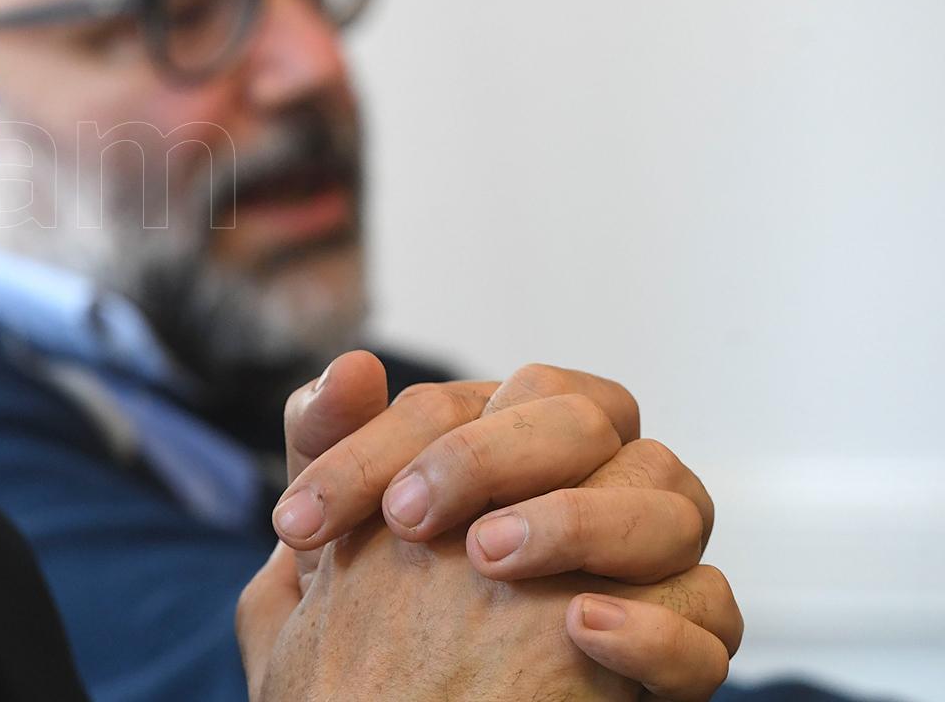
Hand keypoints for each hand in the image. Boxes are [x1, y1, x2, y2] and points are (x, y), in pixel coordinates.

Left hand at [241, 352, 740, 699]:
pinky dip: (656, 623)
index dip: (373, 451)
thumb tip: (353, 366)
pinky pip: (715, 616)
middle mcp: (601, 482)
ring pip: (669, 501)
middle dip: (486, 457)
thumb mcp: (340, 540)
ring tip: (489, 560)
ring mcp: (656, 562)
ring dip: (576, 521)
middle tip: (406, 522)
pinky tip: (581, 627)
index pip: (463, 404)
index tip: (297, 521)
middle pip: (582, 419)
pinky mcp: (687, 645)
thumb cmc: (380, 624)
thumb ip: (331, 447)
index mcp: (516, 440)